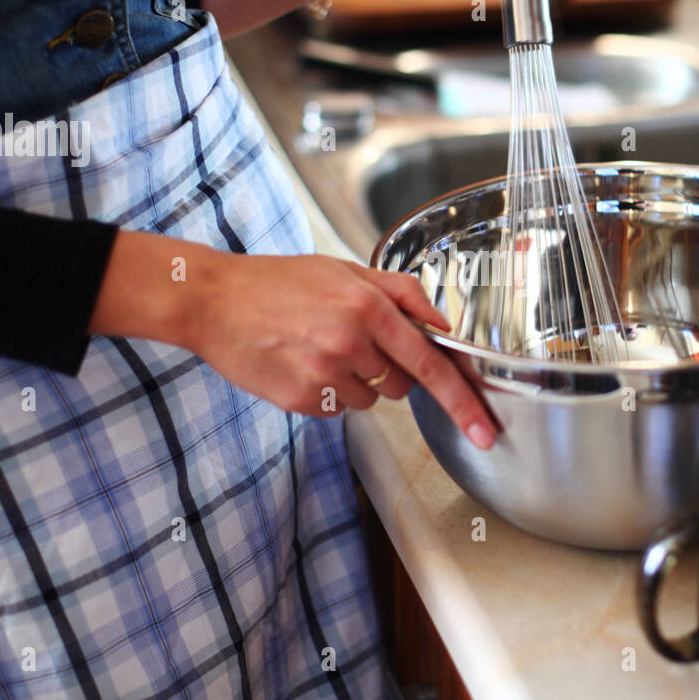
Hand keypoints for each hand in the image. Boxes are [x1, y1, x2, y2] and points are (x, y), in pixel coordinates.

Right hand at [90, 232, 496, 448]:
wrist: (214, 300)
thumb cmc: (280, 281)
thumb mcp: (346, 269)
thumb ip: (401, 294)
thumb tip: (442, 325)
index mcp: (368, 307)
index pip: (431, 364)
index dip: (462, 400)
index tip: (484, 429)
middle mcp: (350, 342)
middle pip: (402, 385)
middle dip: (388, 370)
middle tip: (349, 340)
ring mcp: (324, 374)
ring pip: (370, 399)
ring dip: (355, 381)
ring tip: (317, 347)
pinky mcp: (301, 399)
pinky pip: (337, 408)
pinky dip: (327, 392)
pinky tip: (301, 363)